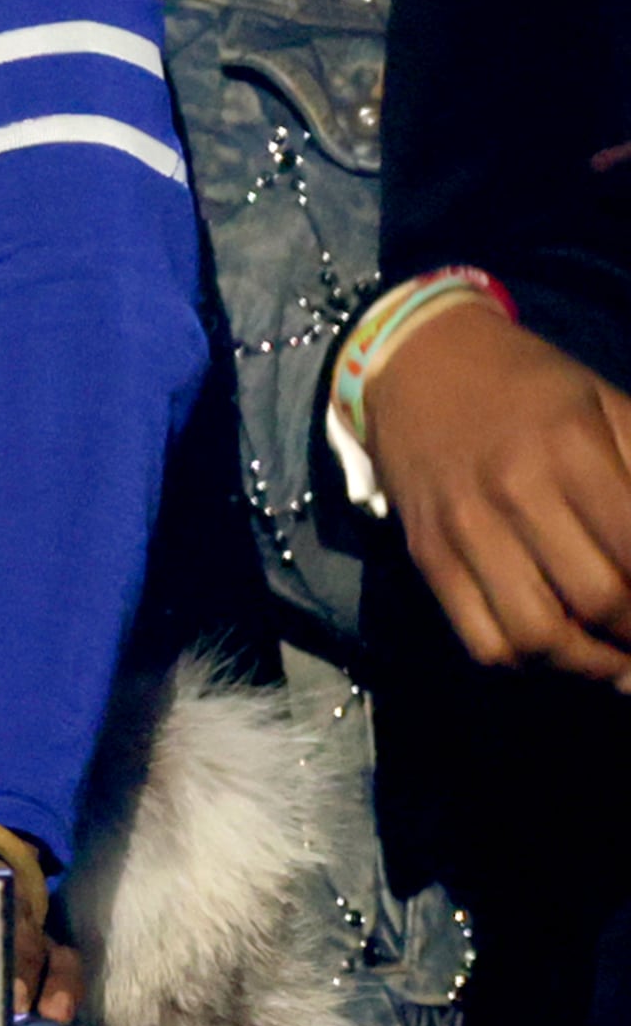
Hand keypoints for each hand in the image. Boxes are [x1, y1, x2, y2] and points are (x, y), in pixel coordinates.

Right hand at [373, 297, 630, 685]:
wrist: (414, 360)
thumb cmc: (529, 385)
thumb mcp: (607, 404)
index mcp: (570, 447)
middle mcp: (513, 490)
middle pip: (596, 600)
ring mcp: (462, 527)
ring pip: (536, 636)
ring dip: (590, 665)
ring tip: (614, 661)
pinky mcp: (427, 553)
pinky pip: (480, 640)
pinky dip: (527, 662)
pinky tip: (554, 646)